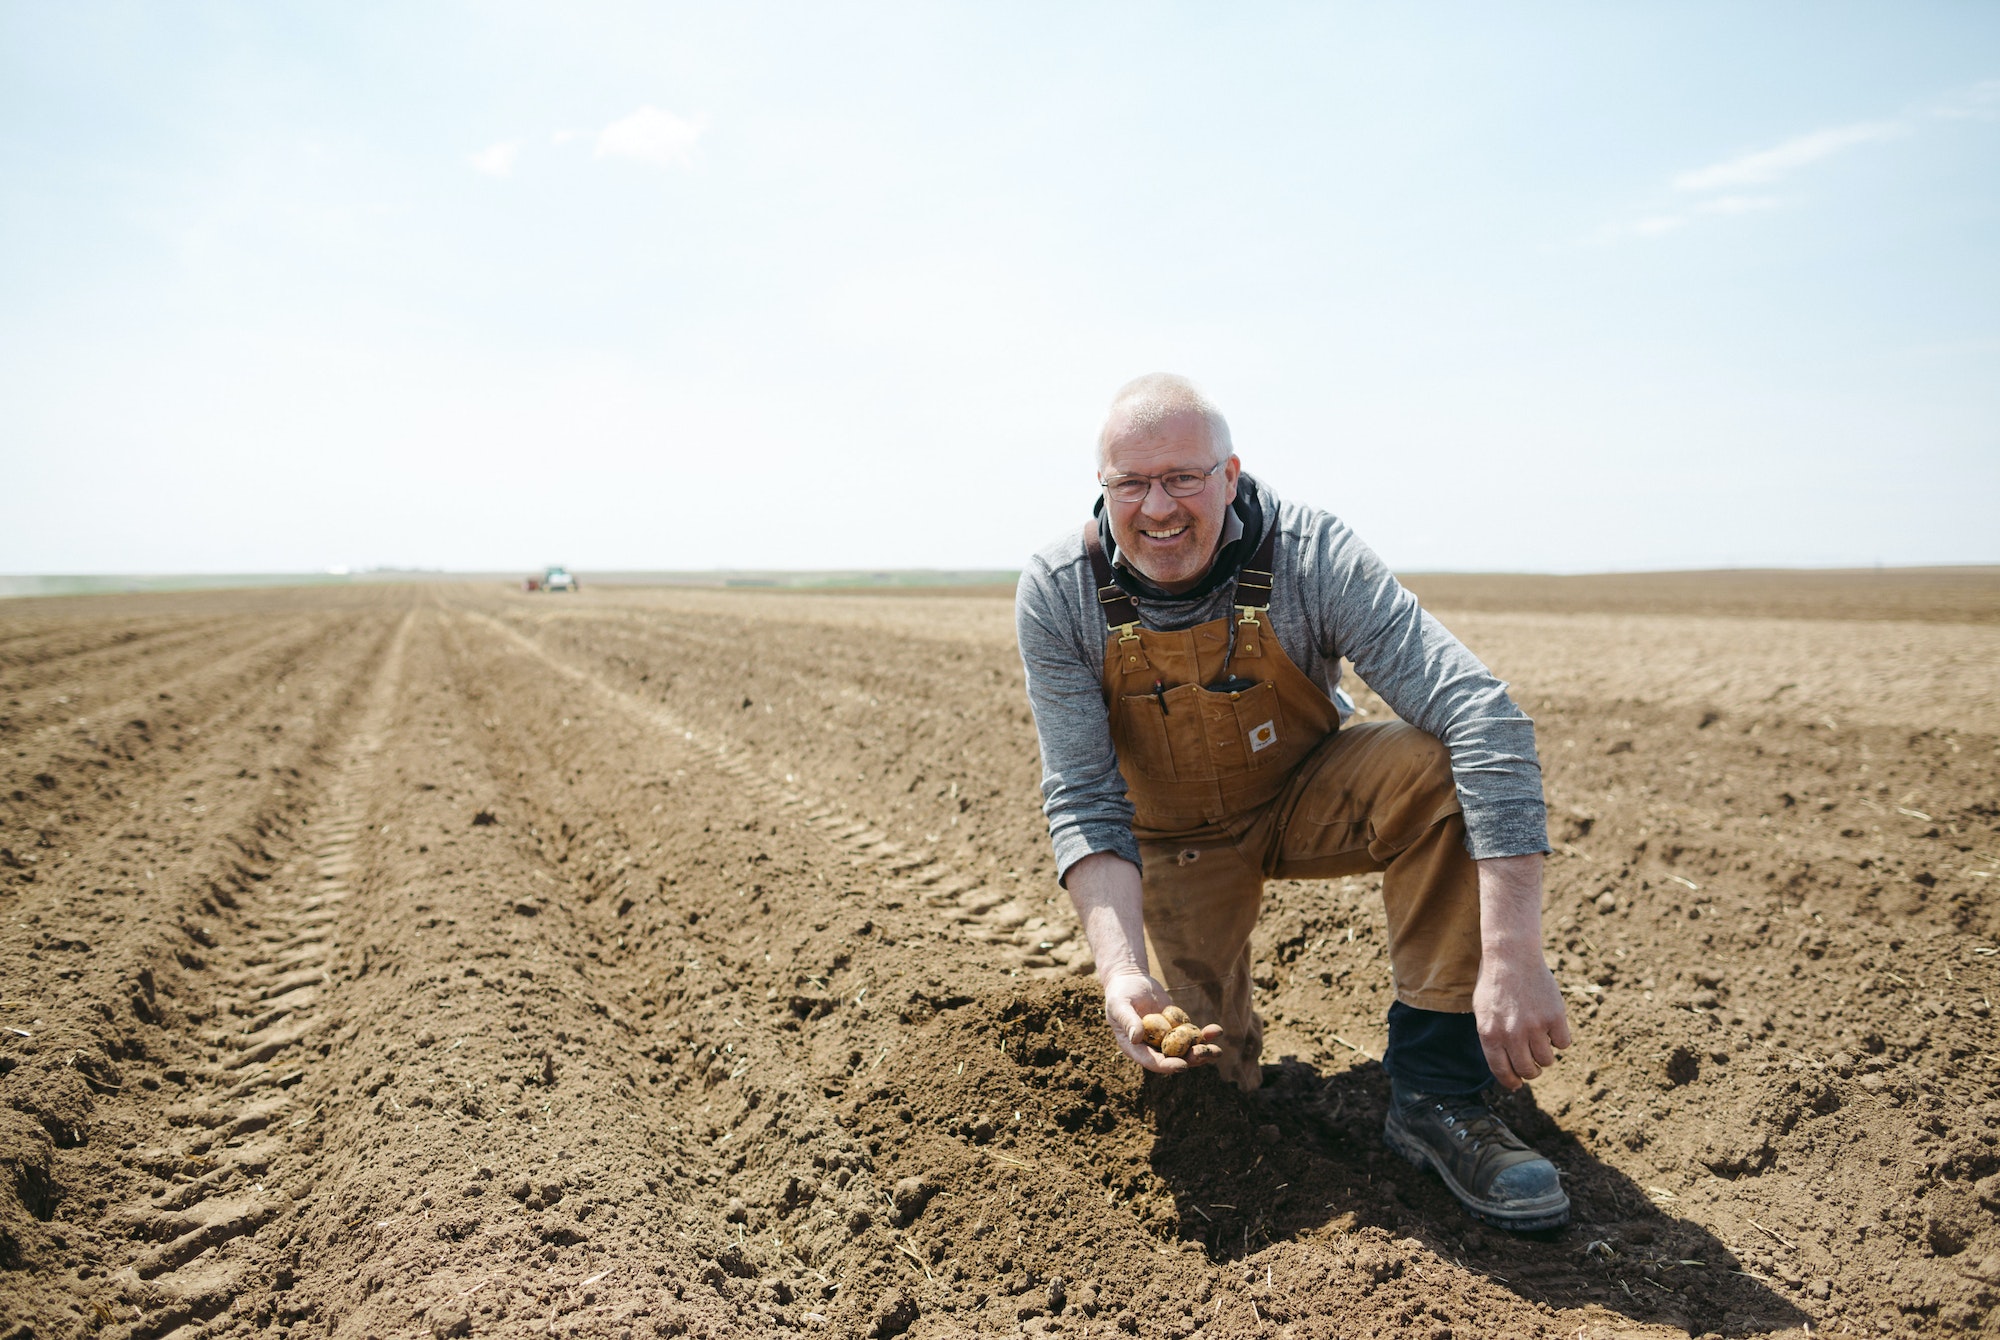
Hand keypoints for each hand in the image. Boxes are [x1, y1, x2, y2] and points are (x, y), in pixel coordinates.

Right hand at [1102, 968, 1223, 1073]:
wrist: (1131, 981)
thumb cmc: (1120, 993)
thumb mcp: (1119, 1005)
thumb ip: (1128, 1021)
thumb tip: (1136, 1038)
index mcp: (1135, 1048)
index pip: (1152, 1061)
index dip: (1167, 1065)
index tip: (1182, 1065)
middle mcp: (1152, 1047)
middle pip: (1173, 1059)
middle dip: (1190, 1059)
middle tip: (1205, 1054)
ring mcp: (1166, 1038)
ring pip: (1186, 1050)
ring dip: (1202, 1051)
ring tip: (1218, 1051)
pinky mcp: (1176, 1027)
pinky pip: (1191, 1034)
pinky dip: (1204, 1034)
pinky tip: (1217, 1030)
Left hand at [1471, 939, 1570, 1088]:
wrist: (1511, 957)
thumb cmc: (1495, 985)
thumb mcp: (1483, 1013)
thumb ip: (1493, 1040)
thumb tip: (1508, 1071)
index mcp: (1490, 1035)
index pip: (1502, 1071)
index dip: (1511, 1081)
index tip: (1517, 1084)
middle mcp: (1512, 1034)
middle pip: (1528, 1070)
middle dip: (1531, 1071)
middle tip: (1533, 1064)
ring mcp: (1535, 1026)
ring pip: (1547, 1060)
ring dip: (1545, 1055)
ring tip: (1540, 1039)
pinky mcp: (1555, 1017)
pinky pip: (1563, 1043)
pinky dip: (1560, 1038)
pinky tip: (1551, 1026)